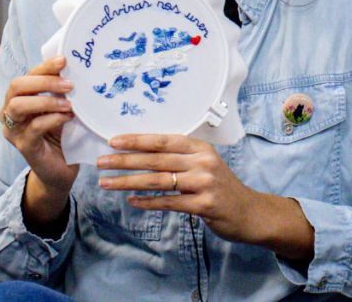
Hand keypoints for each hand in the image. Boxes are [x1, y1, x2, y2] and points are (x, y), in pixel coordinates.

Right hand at [0, 56, 77, 227]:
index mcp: (18, 99)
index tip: (64, 60)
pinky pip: (34, 127)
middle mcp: (10, 113)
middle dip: (43, 81)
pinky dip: (52, 119)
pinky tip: (68, 118)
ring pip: (18, 105)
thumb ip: (62, 91)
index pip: (26, 76)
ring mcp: (14, 131)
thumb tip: (77, 67)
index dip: (44, 67)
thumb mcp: (61, 108)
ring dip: (46, 100)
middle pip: (16, 86)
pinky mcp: (24, 147)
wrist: (60, 170)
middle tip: (69, 84)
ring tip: (69, 103)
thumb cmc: (62, 135)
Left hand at [97, 134, 313, 260]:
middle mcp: (202, 162)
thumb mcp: (204, 165)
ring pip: (159, 181)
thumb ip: (180, 158)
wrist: (249, 212)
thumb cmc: (221, 187)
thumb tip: (142, 153)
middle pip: (157, 159)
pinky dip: (148, 202)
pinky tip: (131, 202)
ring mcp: (204, 183)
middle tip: (101, 161)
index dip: (137, 139)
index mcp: (200, 147)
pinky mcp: (205, 205)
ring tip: (107, 182)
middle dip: (125, 160)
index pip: (163, 140)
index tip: (113, 140)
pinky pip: (170, 203)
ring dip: (129, 182)